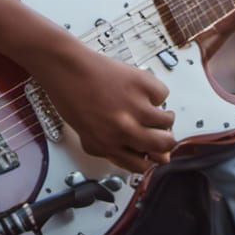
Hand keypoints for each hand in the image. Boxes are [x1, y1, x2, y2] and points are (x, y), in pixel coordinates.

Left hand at [29, 39, 174, 173]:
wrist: (66, 68)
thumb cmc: (71, 97)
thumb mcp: (86, 135)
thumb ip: (109, 149)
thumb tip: (138, 156)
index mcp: (109, 145)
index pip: (142, 166)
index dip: (150, 160)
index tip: (153, 153)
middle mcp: (124, 130)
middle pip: (163, 146)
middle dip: (165, 141)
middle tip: (161, 132)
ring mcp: (135, 107)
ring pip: (167, 121)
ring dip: (163, 116)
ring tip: (150, 108)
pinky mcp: (142, 85)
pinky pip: (163, 94)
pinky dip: (156, 93)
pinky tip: (142, 90)